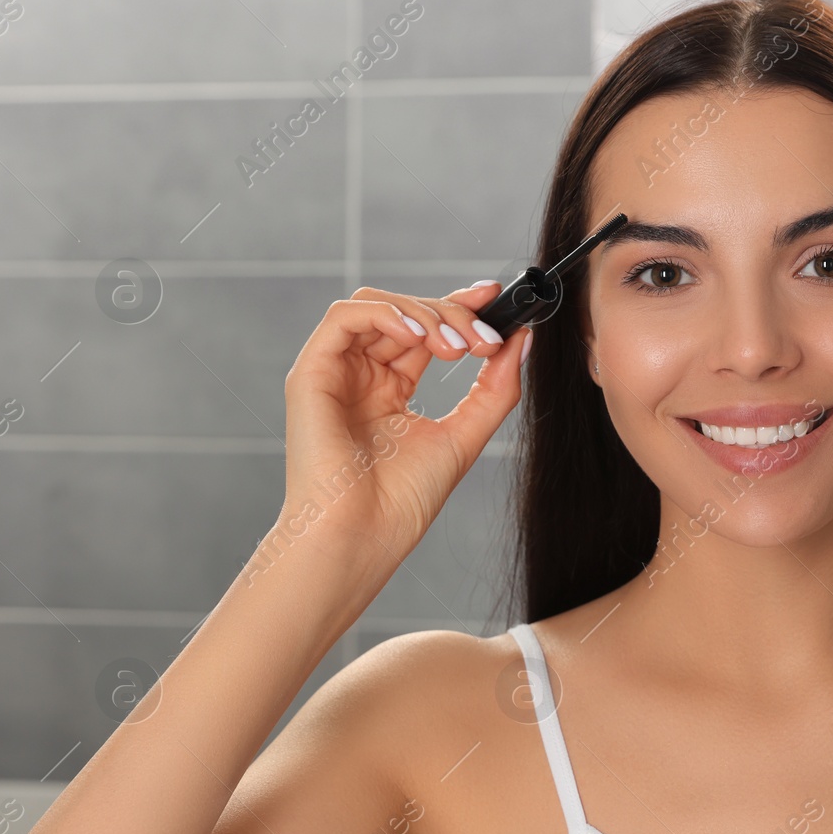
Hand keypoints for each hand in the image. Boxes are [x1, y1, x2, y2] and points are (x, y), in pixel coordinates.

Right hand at [279, 282, 527, 563]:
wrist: (364, 535)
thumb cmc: (403, 500)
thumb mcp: (465, 435)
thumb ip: (495, 388)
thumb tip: (521, 340)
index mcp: (390, 389)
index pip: (425, 329)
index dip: (458, 306)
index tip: (496, 298)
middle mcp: (361, 375)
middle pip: (406, 312)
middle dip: (452, 315)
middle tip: (484, 341)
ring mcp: (335, 372)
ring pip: (376, 305)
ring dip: (424, 314)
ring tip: (456, 348)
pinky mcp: (311, 373)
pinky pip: (343, 318)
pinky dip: (386, 316)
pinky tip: (419, 339)